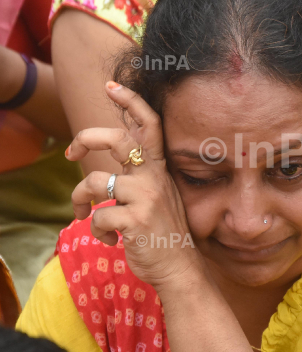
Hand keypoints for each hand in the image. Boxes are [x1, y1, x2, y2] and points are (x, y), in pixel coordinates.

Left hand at [66, 81, 204, 290]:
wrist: (179, 265)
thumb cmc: (162, 230)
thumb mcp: (156, 197)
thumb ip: (136, 179)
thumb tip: (104, 173)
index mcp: (159, 169)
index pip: (150, 126)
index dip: (131, 102)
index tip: (111, 87)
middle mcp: (153, 177)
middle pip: (117, 140)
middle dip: (86, 138)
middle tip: (71, 151)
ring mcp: (145, 197)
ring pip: (94, 180)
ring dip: (80, 198)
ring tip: (83, 213)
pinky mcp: (133, 219)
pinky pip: (97, 216)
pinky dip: (96, 229)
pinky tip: (110, 239)